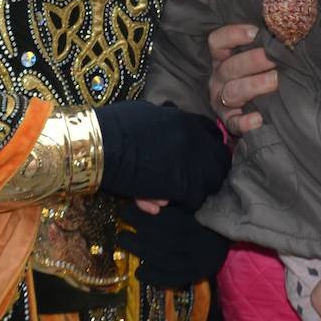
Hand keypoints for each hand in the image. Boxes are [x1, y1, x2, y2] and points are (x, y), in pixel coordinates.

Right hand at [97, 101, 229, 209]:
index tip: (198, 158)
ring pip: (212, 183)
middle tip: (191, 181)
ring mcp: (193, 162)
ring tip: (176, 194)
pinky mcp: (183, 185)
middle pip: (221, 160)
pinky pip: (194, 202)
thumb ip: (164, 122)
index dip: (207, 148)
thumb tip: (168, 121)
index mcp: (186, 120)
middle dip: (208, 172)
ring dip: (196, 190)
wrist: (100, 145)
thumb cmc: (114, 126)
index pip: (213, 135)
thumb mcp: (146, 115)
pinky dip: (178, 205)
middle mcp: (196, 140)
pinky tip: (158, 203)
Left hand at [119, 202, 229, 288]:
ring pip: (169, 260)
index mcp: (205, 219)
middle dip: (140, 234)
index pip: (171, 220)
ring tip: (124, 243)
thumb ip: (170, 199)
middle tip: (122, 229)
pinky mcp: (200, 275)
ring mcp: (203, 262)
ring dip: (142, 253)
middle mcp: (205, 242)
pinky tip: (140, 273)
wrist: (225, 231)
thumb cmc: (203, 209)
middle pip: (168, 240)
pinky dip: (155, 278)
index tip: (126, 210)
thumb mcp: (190, 199)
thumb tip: (144, 202)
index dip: (146, 216)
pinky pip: (175, 279)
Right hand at [207, 24, 277, 135]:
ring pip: (232, 92)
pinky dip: (245, 122)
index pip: (217, 42)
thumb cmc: (257, 74)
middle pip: (230, 67)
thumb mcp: (254, 57)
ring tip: (275, 82)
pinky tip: (258, 118)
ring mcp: (222, 100)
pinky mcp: (230, 121)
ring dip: (254, 85)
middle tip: (275, 59)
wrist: (252, 108)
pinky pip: (234, 123)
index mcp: (222, 58)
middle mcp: (219, 78)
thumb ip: (263, 45)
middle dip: (253, 61)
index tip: (255, 33)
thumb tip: (284, 31)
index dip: (233, 35)